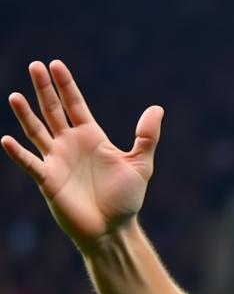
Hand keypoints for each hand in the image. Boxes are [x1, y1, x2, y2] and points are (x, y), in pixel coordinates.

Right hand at [2, 60, 162, 253]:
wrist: (113, 229)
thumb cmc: (126, 199)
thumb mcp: (141, 164)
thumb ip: (147, 137)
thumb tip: (157, 108)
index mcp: (92, 137)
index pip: (75, 104)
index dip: (66, 85)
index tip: (56, 64)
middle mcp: (71, 144)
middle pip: (54, 111)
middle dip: (44, 89)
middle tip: (35, 65)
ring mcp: (57, 161)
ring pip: (37, 131)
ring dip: (26, 115)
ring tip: (15, 96)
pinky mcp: (48, 180)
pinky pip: (30, 163)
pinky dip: (18, 153)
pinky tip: (7, 140)